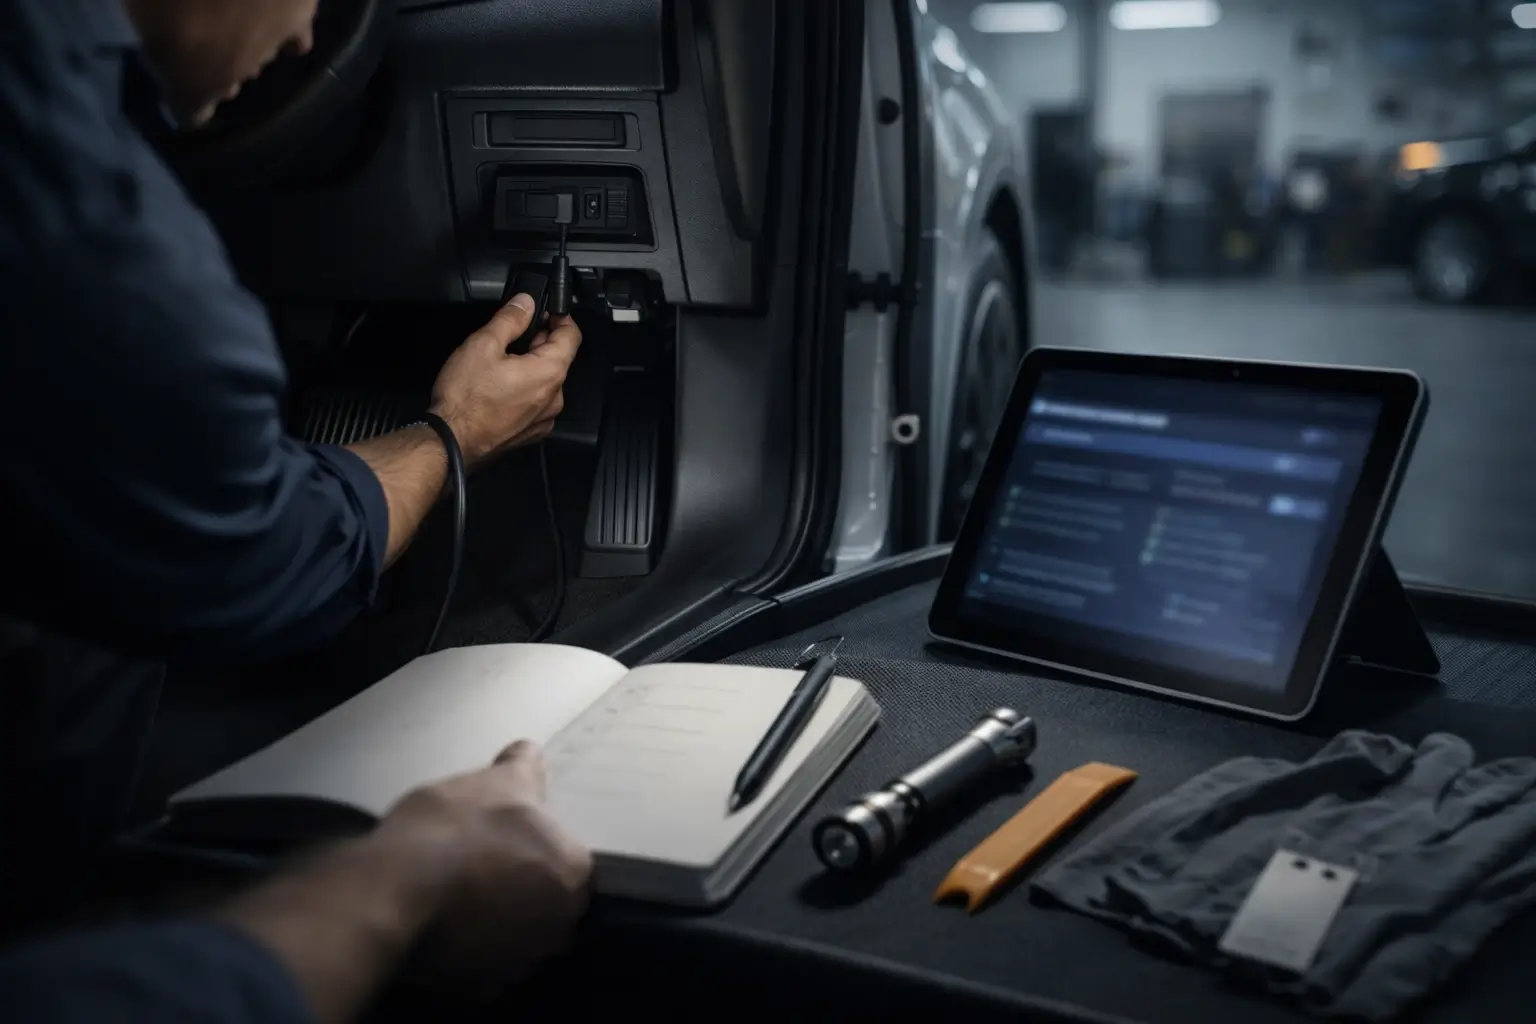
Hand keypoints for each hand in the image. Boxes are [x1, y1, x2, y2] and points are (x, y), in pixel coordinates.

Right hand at [374, 740, 592, 980]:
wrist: (394, 889)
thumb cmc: (451, 828)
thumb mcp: (494, 780)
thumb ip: (524, 767)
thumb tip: (530, 754)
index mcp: (574, 872)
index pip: (562, 859)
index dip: (526, 847)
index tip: (497, 841)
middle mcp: (560, 922)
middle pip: (543, 900)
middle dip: (516, 886)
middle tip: (475, 867)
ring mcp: (522, 960)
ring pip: (514, 933)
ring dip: (494, 918)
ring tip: (453, 895)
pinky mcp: (482, 988)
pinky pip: (481, 965)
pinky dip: (466, 948)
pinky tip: (441, 924)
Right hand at [429, 296, 582, 464]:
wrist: (450, 442)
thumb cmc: (465, 398)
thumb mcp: (483, 345)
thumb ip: (510, 319)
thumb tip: (526, 302)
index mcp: (549, 373)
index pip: (572, 336)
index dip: (561, 318)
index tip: (547, 310)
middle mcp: (554, 398)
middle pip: (559, 359)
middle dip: (542, 341)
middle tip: (517, 332)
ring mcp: (544, 418)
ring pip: (547, 382)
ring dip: (532, 366)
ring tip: (504, 360)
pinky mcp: (531, 432)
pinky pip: (536, 403)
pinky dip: (526, 390)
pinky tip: (502, 386)